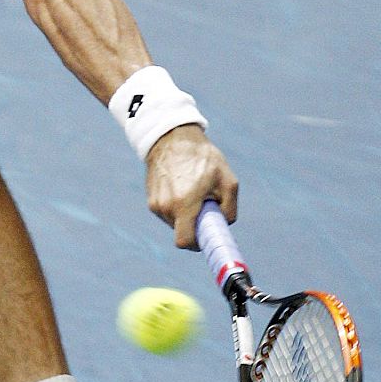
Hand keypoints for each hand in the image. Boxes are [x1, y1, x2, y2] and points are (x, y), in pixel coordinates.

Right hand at [144, 124, 238, 248]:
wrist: (171, 137)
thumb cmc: (203, 158)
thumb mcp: (228, 180)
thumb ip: (229, 209)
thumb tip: (224, 224)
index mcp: (184, 204)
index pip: (185, 241)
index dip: (197, 244)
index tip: (205, 237)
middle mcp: (166, 207)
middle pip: (182, 232)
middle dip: (195, 225)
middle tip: (205, 208)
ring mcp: (155, 203)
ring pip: (174, 223)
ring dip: (185, 215)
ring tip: (192, 192)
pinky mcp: (151, 199)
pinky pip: (167, 213)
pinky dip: (177, 207)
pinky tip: (181, 188)